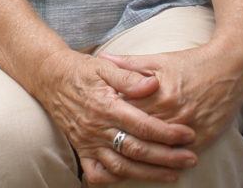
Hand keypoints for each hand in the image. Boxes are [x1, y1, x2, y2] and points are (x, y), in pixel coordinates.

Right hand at [34, 49, 196, 184]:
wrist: (51, 78)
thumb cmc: (83, 70)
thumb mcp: (106, 66)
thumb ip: (131, 76)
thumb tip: (154, 84)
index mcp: (107, 106)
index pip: (142, 125)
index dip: (167, 133)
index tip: (188, 135)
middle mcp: (97, 128)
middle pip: (136, 150)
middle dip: (166, 157)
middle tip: (190, 158)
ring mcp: (88, 143)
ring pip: (122, 166)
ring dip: (149, 173)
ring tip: (173, 174)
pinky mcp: (81, 150)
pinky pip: (97, 174)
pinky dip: (114, 181)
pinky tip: (133, 179)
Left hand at [99, 42, 242, 149]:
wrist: (231, 67)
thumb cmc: (193, 62)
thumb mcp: (160, 59)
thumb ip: (130, 64)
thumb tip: (103, 57)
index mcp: (158, 94)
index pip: (127, 112)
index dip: (112, 117)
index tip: (100, 119)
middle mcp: (172, 114)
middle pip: (141, 134)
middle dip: (123, 139)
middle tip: (108, 143)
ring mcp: (188, 128)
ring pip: (159, 151)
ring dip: (143, 157)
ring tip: (128, 160)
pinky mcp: (204, 138)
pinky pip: (181, 156)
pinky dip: (168, 162)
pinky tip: (155, 167)